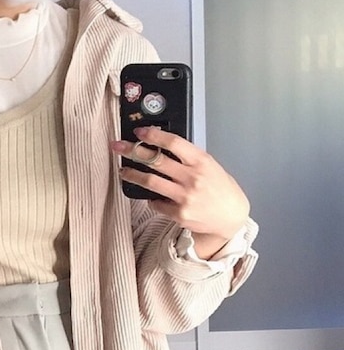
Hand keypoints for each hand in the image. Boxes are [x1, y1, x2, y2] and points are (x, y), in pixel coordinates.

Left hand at [111, 126, 249, 243]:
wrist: (230, 217)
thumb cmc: (220, 189)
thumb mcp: (210, 166)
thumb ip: (189, 158)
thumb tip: (163, 147)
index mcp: (201, 161)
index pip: (173, 143)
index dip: (153, 135)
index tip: (139, 132)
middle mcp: (192, 178)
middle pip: (155, 160)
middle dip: (133, 151)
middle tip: (118, 147)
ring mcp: (184, 196)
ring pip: (150, 182)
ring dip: (132, 174)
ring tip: (123, 170)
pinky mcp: (178, 213)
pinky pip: (155, 202)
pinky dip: (149, 197)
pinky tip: (148, 194)